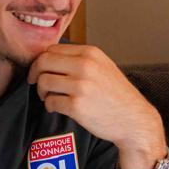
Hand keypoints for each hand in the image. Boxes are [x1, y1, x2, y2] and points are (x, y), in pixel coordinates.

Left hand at [29, 44, 167, 168]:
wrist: (134, 119)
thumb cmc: (117, 95)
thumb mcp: (104, 66)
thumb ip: (81, 59)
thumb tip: (50, 57)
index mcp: (90, 53)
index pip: (52, 49)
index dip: (42, 60)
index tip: (41, 70)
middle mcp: (85, 66)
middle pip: (43, 62)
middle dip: (35, 73)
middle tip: (37, 82)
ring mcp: (81, 86)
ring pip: (44, 81)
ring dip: (42, 91)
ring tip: (49, 97)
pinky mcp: (77, 106)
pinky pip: (51, 102)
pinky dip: (50, 105)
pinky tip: (57, 108)